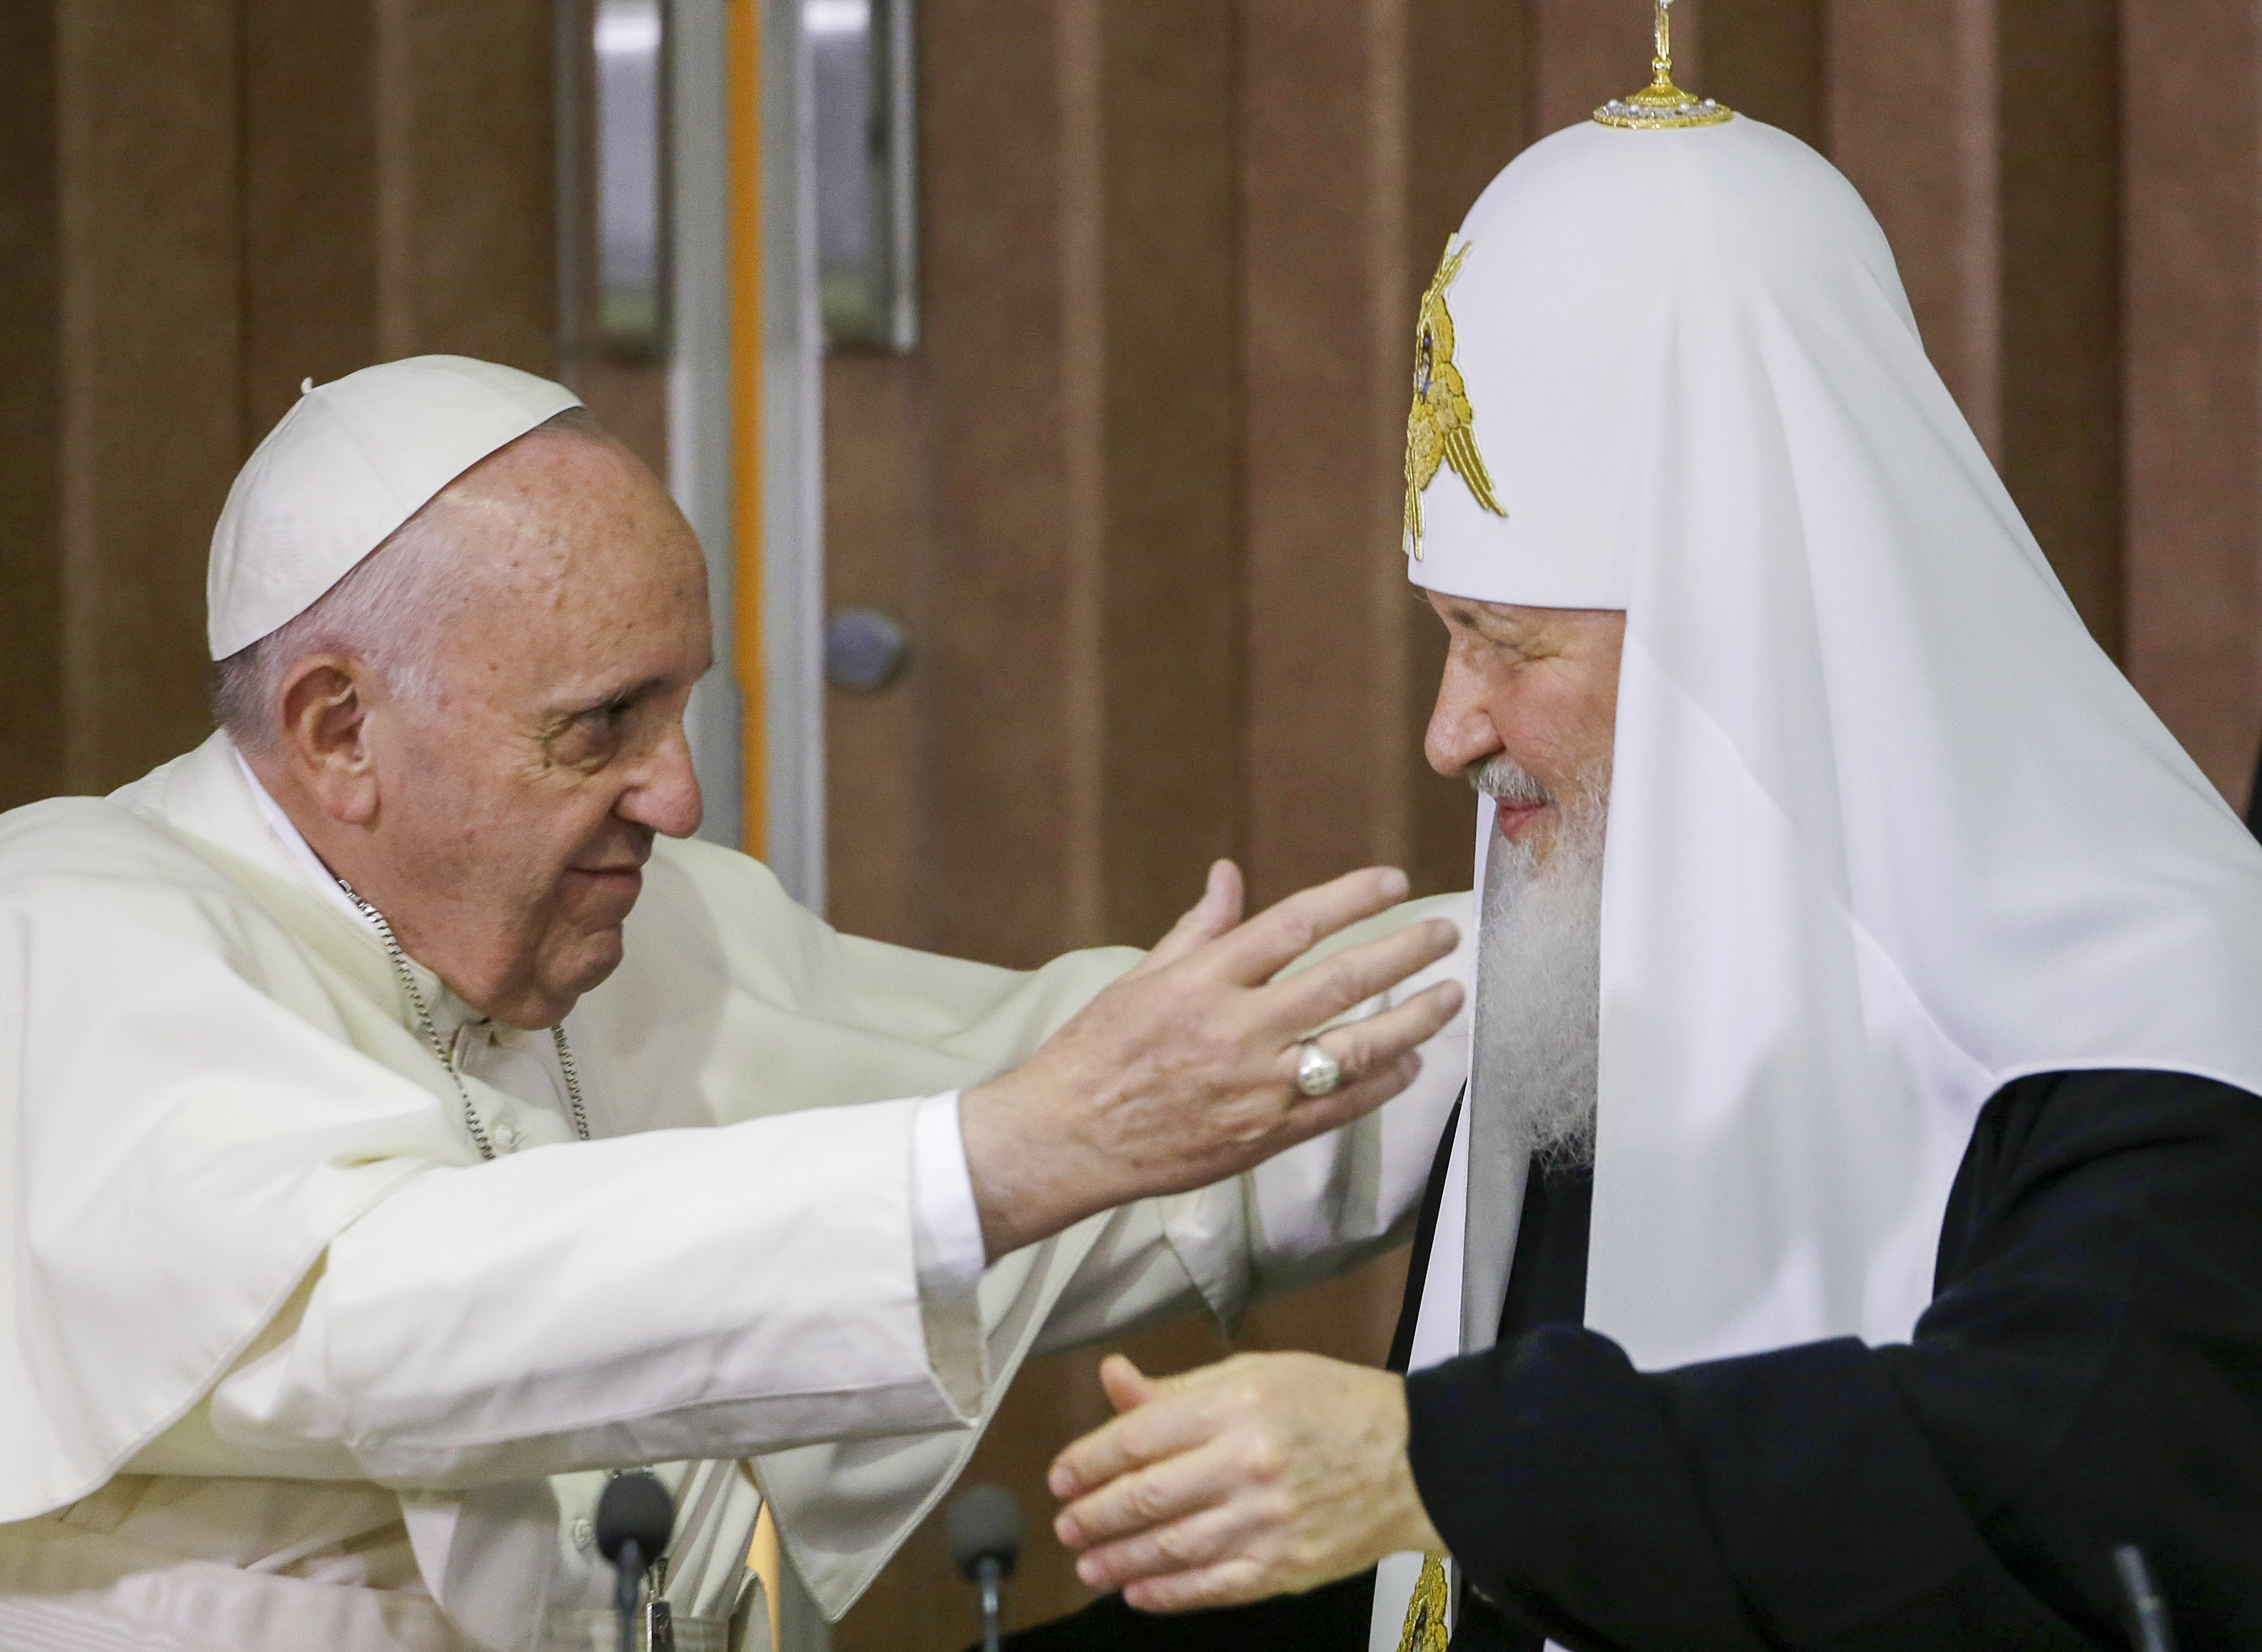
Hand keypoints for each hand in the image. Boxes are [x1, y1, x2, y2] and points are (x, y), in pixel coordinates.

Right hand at [959, 862, 1462, 1256]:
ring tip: (1450, 996)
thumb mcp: (1140, 978)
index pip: (1294, 924)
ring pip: (1356, 1046)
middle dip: (1404, 951)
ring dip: (1413, 1019)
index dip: (1352, 898)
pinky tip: (1412, 1065)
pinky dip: (1383, 1084)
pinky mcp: (1263, 1136)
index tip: (1394, 882)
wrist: (1066, 1139)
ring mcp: (1254, 1086)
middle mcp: (1236, 1029)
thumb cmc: (1096, 1053)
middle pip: (1341, 979)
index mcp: (1203, 980)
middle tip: (1446, 932)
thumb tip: (1228, 873)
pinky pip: (1340, 1106)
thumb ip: (1197, 928)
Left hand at [1048, 1352, 1445, 1611]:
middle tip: (1065, 1525)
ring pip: (1171, 1549)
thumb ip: (1179, 1387)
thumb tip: (1113, 1378)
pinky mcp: (1285, 1567)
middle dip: (1094, 1515)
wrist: (1415, 1460)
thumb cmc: (1332, 1406)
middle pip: (1146, 1497)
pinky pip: (1211, 1587)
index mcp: (1236, 1405)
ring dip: (1118, 1560)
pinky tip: (1137, 1591)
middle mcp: (1247, 1464)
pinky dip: (1167, 1593)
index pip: (1139, 1436)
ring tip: (1088, 1563)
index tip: (1061, 1476)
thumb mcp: (1255, 1375)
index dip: (1088, 1460)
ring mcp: (1266, 1522)